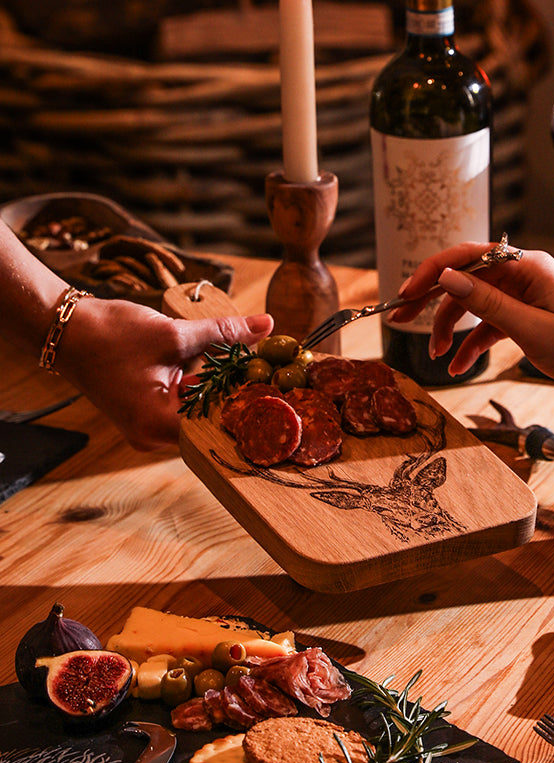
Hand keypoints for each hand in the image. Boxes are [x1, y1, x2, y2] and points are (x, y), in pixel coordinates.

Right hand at [58, 298, 271, 450]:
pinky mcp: (148, 414)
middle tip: (274, 376)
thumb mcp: (174, 333)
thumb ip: (224, 333)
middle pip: (212, 422)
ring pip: (200, 412)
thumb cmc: (111, 334)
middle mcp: (154, 436)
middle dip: (239, 396)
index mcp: (159, 425)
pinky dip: (203, 388)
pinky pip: (186, 405)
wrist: (64, 330)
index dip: (250, 406)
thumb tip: (266, 325)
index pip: (219, 425)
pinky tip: (223, 368)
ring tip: (253, 369)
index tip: (279, 388)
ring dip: (222, 390)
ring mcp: (149, 428)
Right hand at [393, 243, 553, 392]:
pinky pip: (489, 324)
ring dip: (450, 328)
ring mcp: (525, 296)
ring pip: (473, 304)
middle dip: (431, 300)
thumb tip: (447, 277)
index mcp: (528, 267)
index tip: (404, 293)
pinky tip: (458, 366)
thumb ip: (486, 303)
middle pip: (465, 279)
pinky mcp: (527, 317)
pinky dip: (472, 343)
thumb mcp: (530, 329)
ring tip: (436, 356)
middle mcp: (524, 275)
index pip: (467, 256)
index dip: (431, 272)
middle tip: (399, 318)